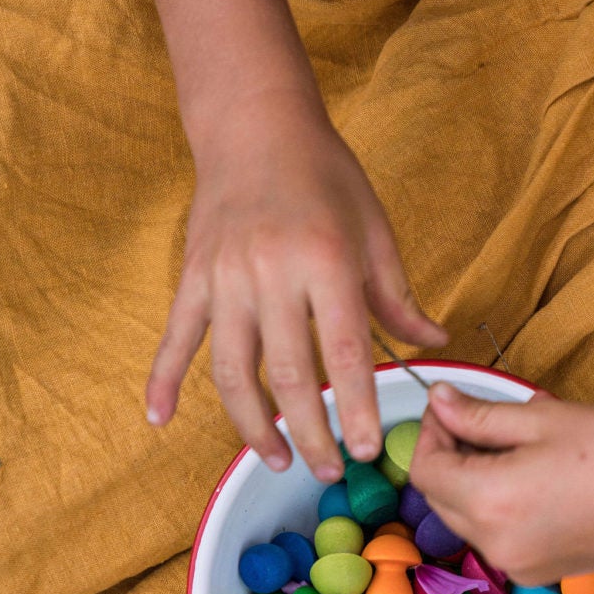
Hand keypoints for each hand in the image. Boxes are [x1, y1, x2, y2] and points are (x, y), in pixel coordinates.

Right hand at [146, 99, 446, 477]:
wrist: (255, 124)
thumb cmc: (324, 175)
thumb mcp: (374, 228)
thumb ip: (397, 296)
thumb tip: (433, 344)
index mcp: (325, 259)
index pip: (342, 351)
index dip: (354, 406)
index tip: (367, 448)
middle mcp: (271, 272)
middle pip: (286, 374)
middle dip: (310, 432)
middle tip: (331, 469)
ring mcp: (225, 278)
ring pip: (232, 371)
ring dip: (253, 424)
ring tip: (276, 458)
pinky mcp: (193, 278)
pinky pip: (176, 338)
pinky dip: (162, 380)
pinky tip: (160, 420)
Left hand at [409, 383, 593, 584]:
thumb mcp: (542, 418)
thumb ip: (479, 416)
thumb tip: (439, 404)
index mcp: (491, 502)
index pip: (425, 469)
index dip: (430, 432)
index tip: (449, 404)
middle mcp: (497, 545)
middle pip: (440, 497)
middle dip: (449, 455)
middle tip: (476, 416)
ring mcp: (520, 566)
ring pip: (466, 518)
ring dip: (473, 480)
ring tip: (515, 443)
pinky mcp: (542, 572)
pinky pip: (498, 536)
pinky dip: (499, 505)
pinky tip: (535, 475)